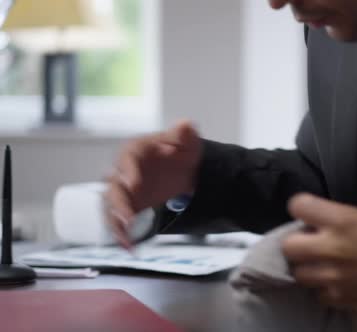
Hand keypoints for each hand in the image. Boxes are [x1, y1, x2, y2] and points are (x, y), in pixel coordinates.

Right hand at [104, 121, 201, 247]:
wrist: (184, 171)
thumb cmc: (180, 153)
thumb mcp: (187, 142)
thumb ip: (185, 134)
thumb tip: (185, 126)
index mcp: (135, 152)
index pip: (127, 158)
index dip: (128, 170)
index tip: (134, 183)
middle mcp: (124, 172)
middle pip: (114, 188)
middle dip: (119, 204)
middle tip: (128, 219)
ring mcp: (124, 193)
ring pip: (112, 209)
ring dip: (117, 225)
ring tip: (127, 239)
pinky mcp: (127, 209)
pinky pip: (118, 223)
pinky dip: (122, 236)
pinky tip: (130, 247)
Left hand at [282, 193, 356, 311]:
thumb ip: (354, 214)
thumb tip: (341, 222)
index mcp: (341, 219)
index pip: (297, 205)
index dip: (302, 208)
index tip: (310, 213)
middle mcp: (330, 247)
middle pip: (288, 246)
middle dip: (298, 243)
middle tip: (313, 244)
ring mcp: (332, 276)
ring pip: (299, 274)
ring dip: (309, 268)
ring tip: (325, 266)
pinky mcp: (340, 298)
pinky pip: (318, 295)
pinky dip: (325, 290)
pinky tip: (339, 283)